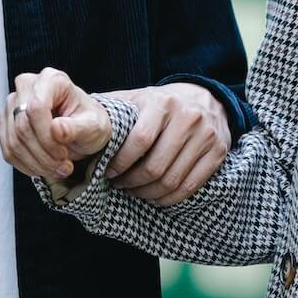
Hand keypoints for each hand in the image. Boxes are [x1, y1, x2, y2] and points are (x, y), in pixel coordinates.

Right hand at [0, 68, 111, 181]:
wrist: (83, 128)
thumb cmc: (89, 122)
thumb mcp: (94, 126)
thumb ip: (78, 127)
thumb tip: (57, 129)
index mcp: (51, 79)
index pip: (36, 107)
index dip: (47, 137)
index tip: (63, 155)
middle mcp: (27, 86)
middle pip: (22, 127)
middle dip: (43, 154)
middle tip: (64, 167)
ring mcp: (12, 105)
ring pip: (13, 142)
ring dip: (36, 163)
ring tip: (57, 169)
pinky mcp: (6, 124)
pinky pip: (8, 151)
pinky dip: (26, 166)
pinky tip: (44, 168)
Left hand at [105, 82, 230, 205]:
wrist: (204, 99)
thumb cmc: (161, 104)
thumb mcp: (137, 98)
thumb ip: (113, 110)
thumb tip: (79, 125)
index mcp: (163, 103)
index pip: (140, 141)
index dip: (121, 163)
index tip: (107, 173)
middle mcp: (188, 117)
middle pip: (156, 166)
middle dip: (132, 182)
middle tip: (119, 186)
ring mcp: (206, 136)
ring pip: (172, 180)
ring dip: (148, 194)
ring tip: (134, 192)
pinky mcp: (218, 153)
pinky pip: (191, 186)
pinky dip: (169, 199)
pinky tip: (154, 197)